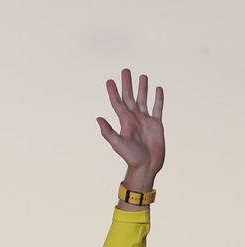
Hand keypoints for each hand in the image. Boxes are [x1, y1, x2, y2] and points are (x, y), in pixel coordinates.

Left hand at [97, 69, 164, 192]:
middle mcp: (134, 118)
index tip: (109, 81)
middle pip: (130, 97)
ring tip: (142, 76)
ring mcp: (145, 120)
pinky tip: (158, 89)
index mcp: (124, 121)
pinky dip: (158, 99)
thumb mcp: (118, 144)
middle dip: (127, 84)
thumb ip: (108, 132)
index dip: (113, 92)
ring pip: (143, 100)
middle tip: (125, 70)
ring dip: (142, 88)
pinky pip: (157, 108)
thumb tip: (98, 118)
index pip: (117, 103)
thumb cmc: (131, 157)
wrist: (146, 166)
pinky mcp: (156, 124)